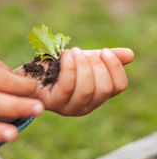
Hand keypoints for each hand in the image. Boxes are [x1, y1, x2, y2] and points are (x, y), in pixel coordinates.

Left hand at [15, 47, 133, 115]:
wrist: (28, 72)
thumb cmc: (56, 67)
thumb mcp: (82, 60)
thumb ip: (103, 59)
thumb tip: (130, 55)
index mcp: (96, 95)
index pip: (118, 87)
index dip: (115, 68)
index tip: (104, 51)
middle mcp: (85, 106)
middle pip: (103, 88)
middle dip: (96, 66)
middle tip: (83, 52)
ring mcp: (68, 107)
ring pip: (86, 89)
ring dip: (82, 66)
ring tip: (73, 51)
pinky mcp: (52, 103)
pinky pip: (66, 87)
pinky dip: (69, 68)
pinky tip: (66, 55)